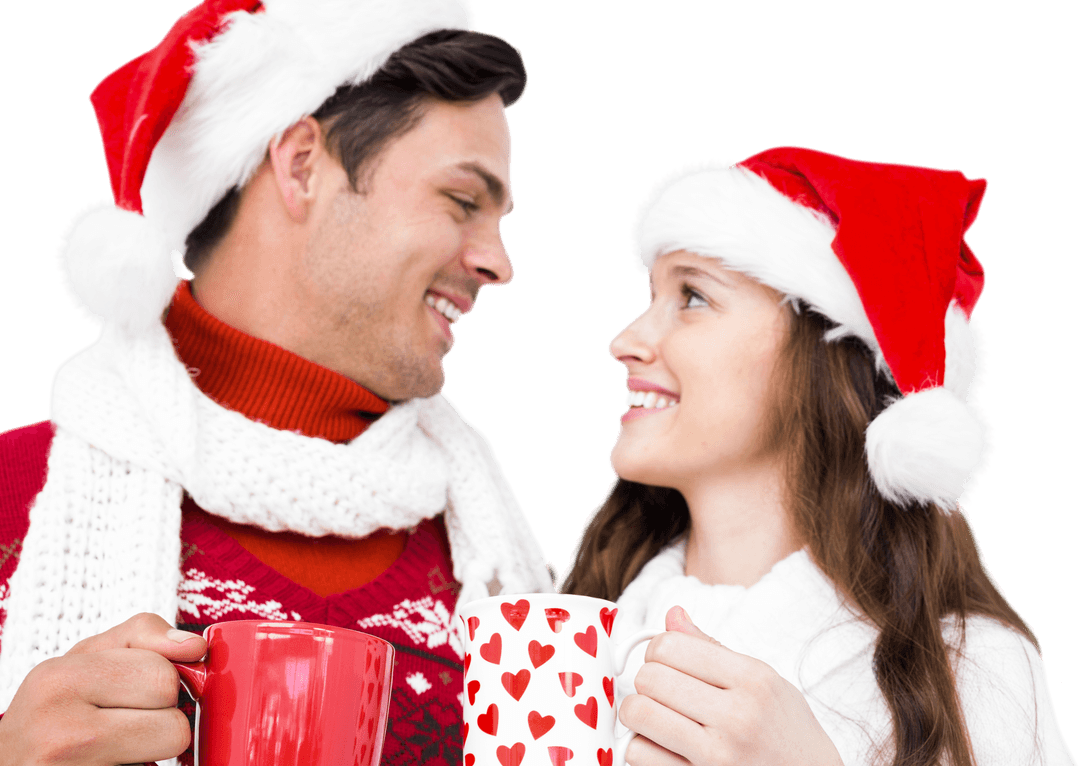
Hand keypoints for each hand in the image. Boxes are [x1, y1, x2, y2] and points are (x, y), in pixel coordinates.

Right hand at [0, 613, 205, 765]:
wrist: (11, 763)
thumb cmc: (56, 707)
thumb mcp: (86, 657)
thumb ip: (142, 636)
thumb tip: (194, 647)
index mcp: (60, 681)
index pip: (163, 676)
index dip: (164, 684)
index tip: (137, 692)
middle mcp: (61, 732)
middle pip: (173, 722)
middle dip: (163, 719)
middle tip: (127, 721)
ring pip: (168, 754)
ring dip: (155, 749)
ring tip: (120, 745)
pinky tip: (111, 763)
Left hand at [619, 606, 843, 765]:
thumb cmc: (787, 733)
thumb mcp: (766, 681)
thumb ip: (713, 648)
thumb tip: (673, 614)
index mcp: (752, 680)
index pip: (669, 645)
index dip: (657, 651)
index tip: (666, 663)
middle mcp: (736, 717)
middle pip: (649, 678)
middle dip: (646, 682)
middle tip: (661, 692)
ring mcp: (718, 757)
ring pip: (637, 715)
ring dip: (638, 715)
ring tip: (657, 718)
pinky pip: (639, 755)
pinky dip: (641, 747)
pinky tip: (662, 746)